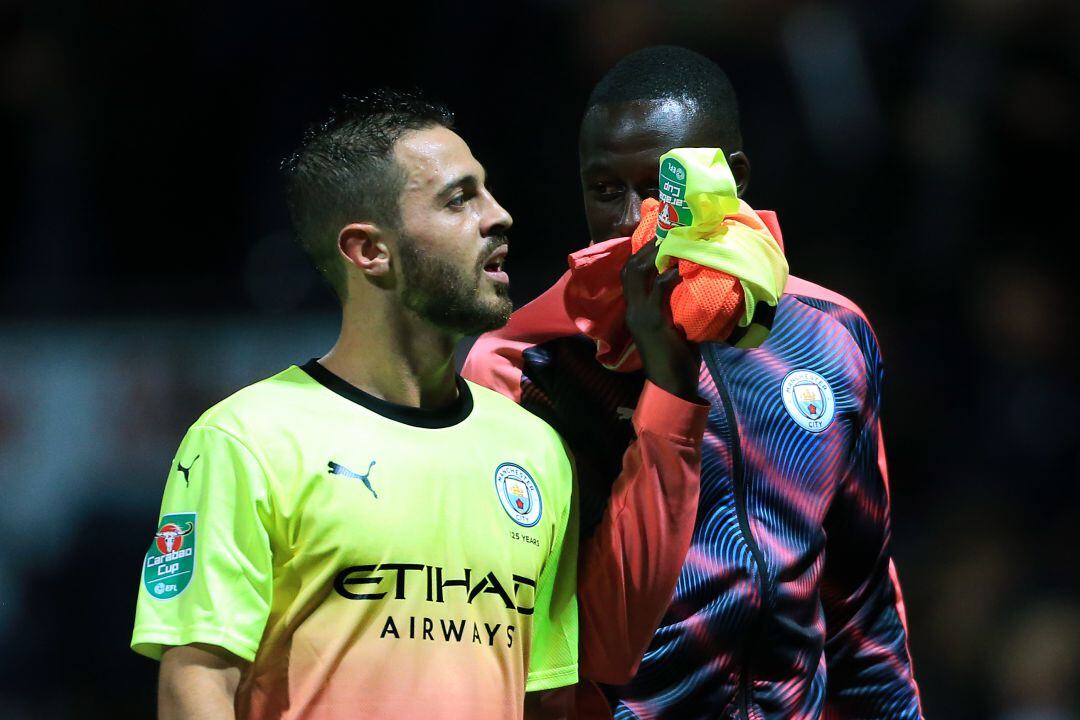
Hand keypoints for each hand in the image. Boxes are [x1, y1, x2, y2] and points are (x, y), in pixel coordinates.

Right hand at [621, 240, 701, 401]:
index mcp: (636, 311)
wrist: (671, 386)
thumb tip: (695, 284)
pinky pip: (657, 291)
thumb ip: (677, 306)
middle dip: (645, 249)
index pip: (630, 275)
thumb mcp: (674, 326)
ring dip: (653, 257)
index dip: (641, 255)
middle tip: (665, 233)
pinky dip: (667, 277)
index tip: (659, 238)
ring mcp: (640, 315)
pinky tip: (678, 268)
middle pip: (629, 269)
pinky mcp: (652, 321)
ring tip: (669, 243)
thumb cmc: (676, 359)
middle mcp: (633, 310)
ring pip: (637, 275)